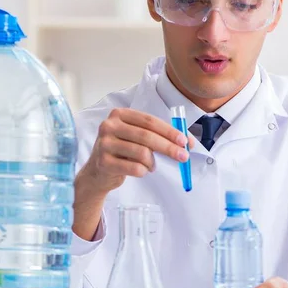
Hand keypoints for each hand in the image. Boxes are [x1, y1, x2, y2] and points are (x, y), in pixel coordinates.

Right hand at [73, 108, 194, 239]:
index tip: (184, 141)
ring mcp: (104, 144)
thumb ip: (159, 136)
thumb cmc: (123, 152)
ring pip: (141, 152)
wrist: (98, 172)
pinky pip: (134, 168)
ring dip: (153, 162)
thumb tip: (188, 143)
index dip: (169, 131)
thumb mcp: (137, 138)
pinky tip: (141, 170)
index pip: (149, 121)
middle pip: (147, 136)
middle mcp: (109, 126)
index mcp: (119, 114)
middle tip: (183, 157)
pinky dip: (143, 171)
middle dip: (169, 147)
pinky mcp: (103, 162)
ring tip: (152, 166)